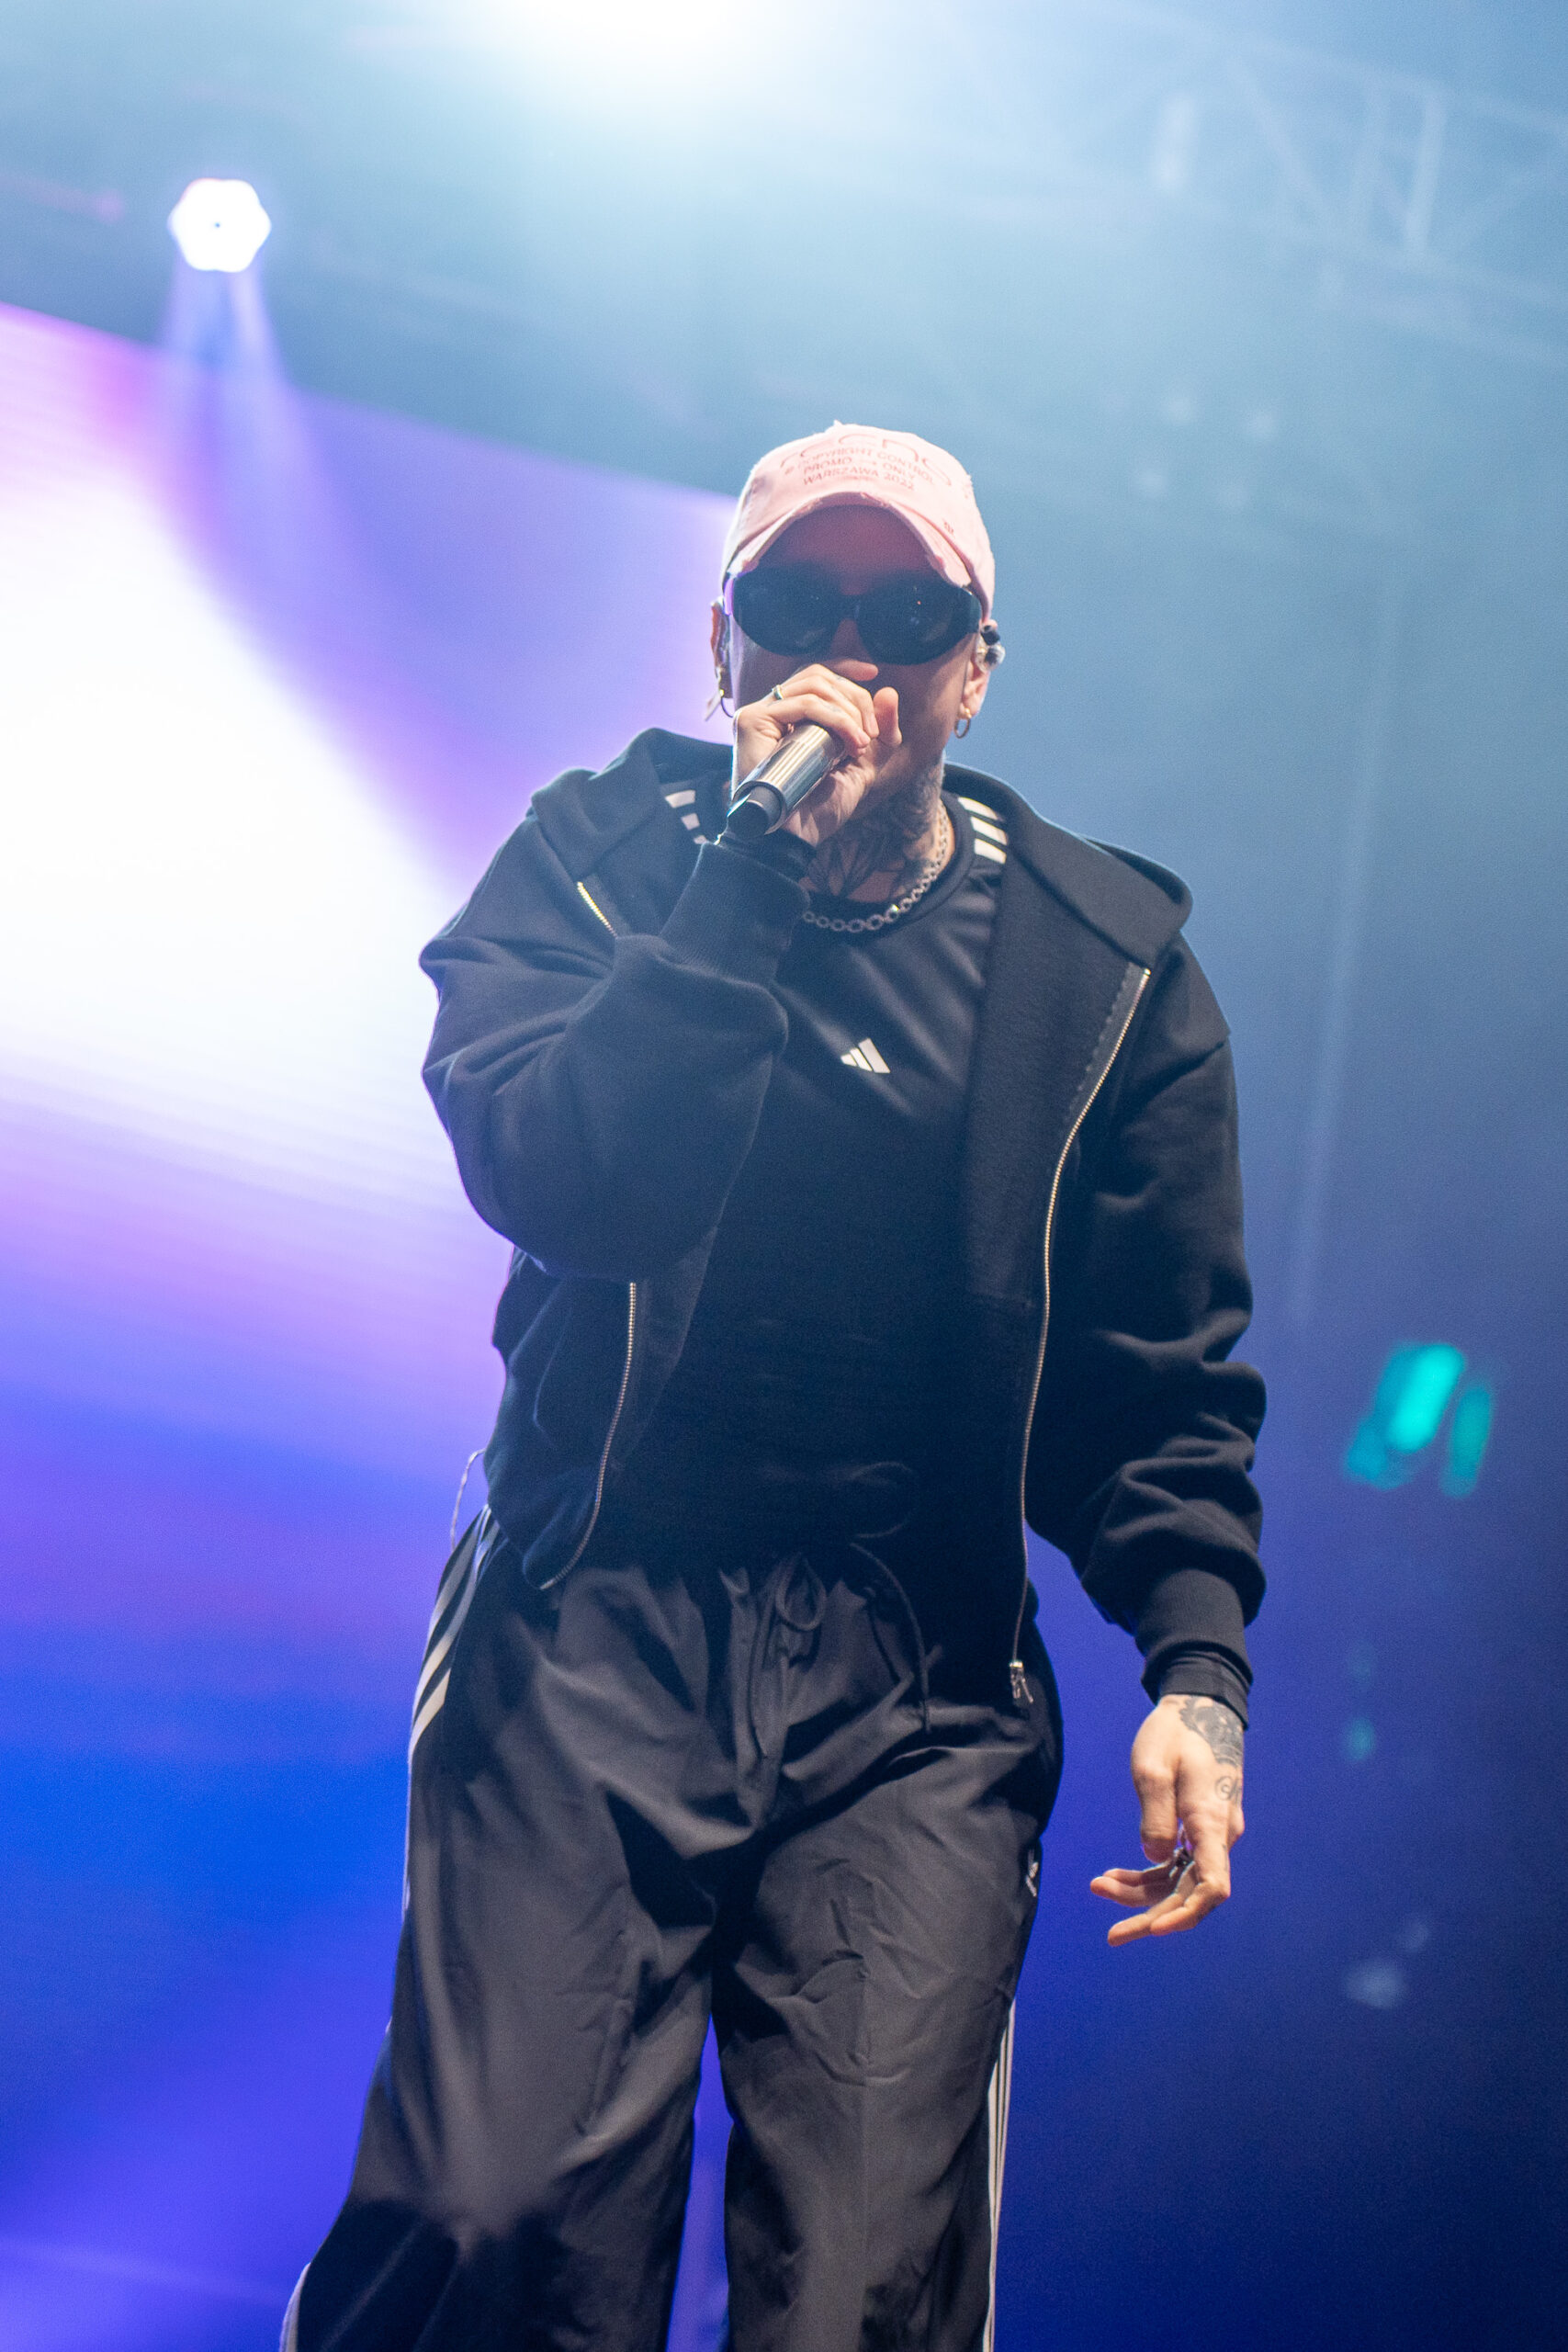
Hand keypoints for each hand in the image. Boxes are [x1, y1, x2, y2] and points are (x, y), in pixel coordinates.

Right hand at [730, 661, 903, 848]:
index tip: (873, 673)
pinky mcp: (753, 721)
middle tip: (872, 733)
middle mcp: (773, 710)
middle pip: (819, 676)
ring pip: (814, 685)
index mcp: (792, 717)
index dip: (844, 667)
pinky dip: (835, 718)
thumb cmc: (819, 809)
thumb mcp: (863, 767)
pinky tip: (848, 742)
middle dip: (856, 697)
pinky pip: (804, 704)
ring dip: (849, 710)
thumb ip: (881, 734)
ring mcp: (760, 713)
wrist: (794, 838)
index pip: (815, 674)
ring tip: (861, 743)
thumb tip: (888, 691)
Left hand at [1090, 1694, 1244, 1946]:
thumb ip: (1154, 1816)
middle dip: (1152, 1916)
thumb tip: (1155, 1859)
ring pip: (1180, 1882)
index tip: (1154, 1928)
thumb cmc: (1175, 1732)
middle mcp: (1218, 1835)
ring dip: (1143, 1894)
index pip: (1212, 1886)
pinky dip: (1148, 1874)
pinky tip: (1115, 1876)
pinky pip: (1177, 1864)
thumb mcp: (1152, 1767)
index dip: (1186, 1914)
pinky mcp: (1198, 1829)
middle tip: (1112, 1936)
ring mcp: (1210, 1834)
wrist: (1199, 1707)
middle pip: (1191, 1894)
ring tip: (1099, 1888)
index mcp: (1211, 1821)